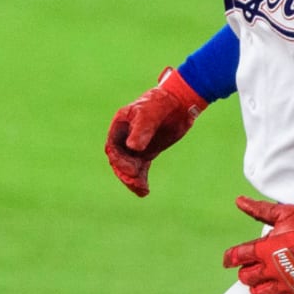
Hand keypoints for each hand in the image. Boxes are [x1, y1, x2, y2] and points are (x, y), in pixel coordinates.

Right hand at [105, 69, 206, 196]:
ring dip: (133, 180)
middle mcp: (125, 137)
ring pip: (130, 166)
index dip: (119, 160)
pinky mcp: (147, 152)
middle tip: (135, 182)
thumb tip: (132, 147)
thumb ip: (141, 130)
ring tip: (141, 190)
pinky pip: (141, 168)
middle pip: (119, 160)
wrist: (179, 102)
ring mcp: (136, 145)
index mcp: (120, 125)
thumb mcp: (150, 114)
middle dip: (125, 172)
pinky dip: (141, 179)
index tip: (130, 170)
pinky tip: (144, 191)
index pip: (113, 147)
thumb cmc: (161, 102)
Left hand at [223, 196, 293, 293]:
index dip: (229, 258)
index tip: (229, 259)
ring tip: (262, 282)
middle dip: (246, 273)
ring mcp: (284, 283)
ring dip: (257, 288)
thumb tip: (240, 201)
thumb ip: (259, 210)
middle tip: (252, 268)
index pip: (236, 257)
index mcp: (264, 249)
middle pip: (246, 278)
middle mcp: (271, 268)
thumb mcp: (283, 213)